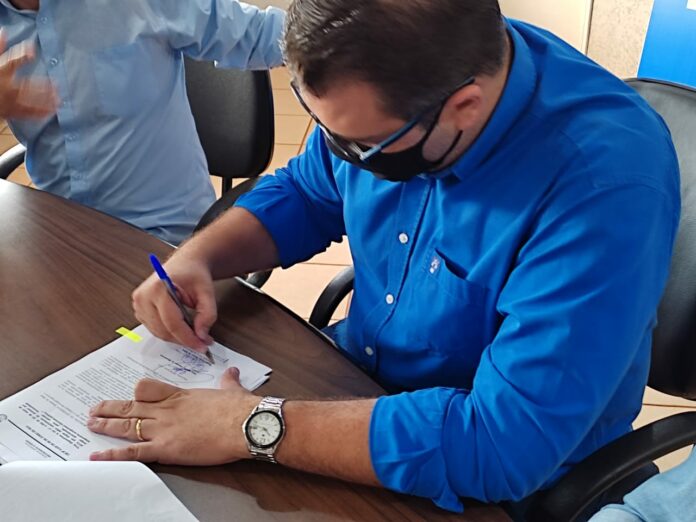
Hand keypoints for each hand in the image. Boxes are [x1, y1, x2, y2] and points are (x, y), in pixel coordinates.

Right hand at [0, 32, 56, 118]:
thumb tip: (4, 31)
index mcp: (2, 72)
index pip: (12, 62)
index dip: (21, 56)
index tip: (32, 51)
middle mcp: (7, 87)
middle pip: (26, 86)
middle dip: (42, 86)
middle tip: (57, 85)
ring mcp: (10, 101)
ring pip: (29, 101)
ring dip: (45, 100)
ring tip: (59, 99)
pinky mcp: (12, 111)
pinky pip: (27, 113)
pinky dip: (40, 113)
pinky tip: (53, 111)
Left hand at [87, 367, 259, 464]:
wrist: (245, 424)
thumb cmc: (240, 409)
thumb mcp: (232, 389)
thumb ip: (228, 381)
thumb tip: (232, 373)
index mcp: (181, 396)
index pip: (149, 388)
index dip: (137, 393)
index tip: (131, 395)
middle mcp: (168, 410)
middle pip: (131, 406)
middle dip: (111, 408)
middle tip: (95, 409)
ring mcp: (164, 428)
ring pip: (127, 425)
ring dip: (106, 425)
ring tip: (91, 424)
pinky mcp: (166, 448)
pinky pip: (133, 452)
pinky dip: (113, 455)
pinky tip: (98, 455)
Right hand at [132, 256, 216, 351]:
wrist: (186, 264)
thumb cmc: (193, 273)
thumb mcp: (207, 292)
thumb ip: (207, 314)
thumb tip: (202, 335)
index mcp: (158, 288)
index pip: (172, 323)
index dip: (188, 338)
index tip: (202, 346)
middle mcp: (143, 296)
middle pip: (163, 330)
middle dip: (184, 339)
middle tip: (203, 342)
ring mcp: (138, 303)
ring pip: (158, 333)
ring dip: (177, 337)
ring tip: (194, 333)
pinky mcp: (139, 310)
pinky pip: (154, 329)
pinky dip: (169, 332)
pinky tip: (182, 327)